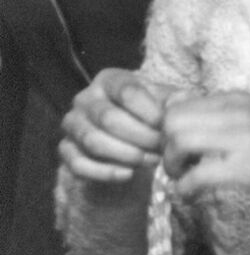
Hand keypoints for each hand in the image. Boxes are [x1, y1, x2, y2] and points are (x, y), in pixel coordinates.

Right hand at [59, 68, 177, 182]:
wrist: (129, 142)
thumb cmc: (149, 116)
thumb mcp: (163, 103)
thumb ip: (173, 101)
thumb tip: (179, 105)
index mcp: (109, 79)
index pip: (127, 91)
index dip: (149, 111)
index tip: (166, 126)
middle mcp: (84, 98)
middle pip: (109, 118)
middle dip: (140, 136)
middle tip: (161, 148)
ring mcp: (72, 124)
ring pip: (94, 142)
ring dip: (127, 155)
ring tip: (151, 161)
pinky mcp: (65, 150)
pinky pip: (79, 165)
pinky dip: (106, 172)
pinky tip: (129, 174)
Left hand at [161, 90, 249, 213]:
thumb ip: (225, 115)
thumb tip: (181, 116)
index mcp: (238, 97)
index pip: (179, 103)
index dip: (169, 130)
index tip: (180, 149)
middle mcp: (238, 109)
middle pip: (172, 119)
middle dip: (165, 146)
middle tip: (179, 167)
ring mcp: (244, 135)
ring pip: (178, 140)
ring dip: (173, 166)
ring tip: (187, 179)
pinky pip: (197, 175)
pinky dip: (186, 189)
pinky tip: (195, 195)